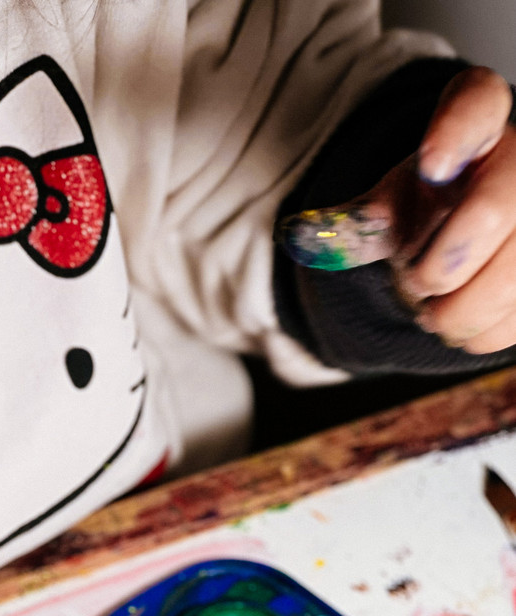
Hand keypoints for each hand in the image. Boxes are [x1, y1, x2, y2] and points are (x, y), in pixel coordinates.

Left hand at [282, 67, 515, 352]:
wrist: (467, 238)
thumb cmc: (429, 213)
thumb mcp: (386, 208)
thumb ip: (352, 222)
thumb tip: (299, 236)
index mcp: (480, 122)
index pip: (476, 105)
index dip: (457, 131)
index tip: (432, 164)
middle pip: (495, 212)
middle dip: (441, 267)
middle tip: (417, 283)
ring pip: (510, 278)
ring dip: (456, 311)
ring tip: (435, 309)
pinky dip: (478, 332)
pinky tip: (462, 320)